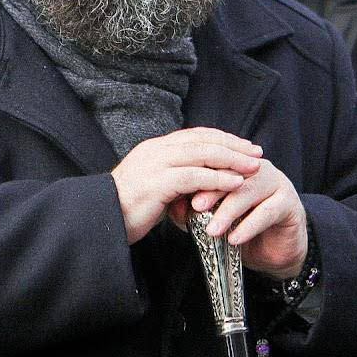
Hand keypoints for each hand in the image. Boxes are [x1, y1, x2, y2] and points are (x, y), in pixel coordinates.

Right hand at [110, 128, 262, 244]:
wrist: (99, 220)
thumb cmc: (126, 209)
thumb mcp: (154, 188)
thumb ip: (175, 181)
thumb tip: (199, 185)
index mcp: (155, 148)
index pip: (196, 135)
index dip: (222, 139)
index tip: (244, 146)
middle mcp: (156, 150)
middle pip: (203, 140)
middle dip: (233, 145)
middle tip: (256, 152)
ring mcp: (156, 164)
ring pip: (202, 154)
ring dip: (232, 159)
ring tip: (253, 167)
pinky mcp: (157, 183)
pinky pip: (194, 177)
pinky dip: (218, 178)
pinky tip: (235, 183)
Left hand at [189, 157, 307, 280]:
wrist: (276, 251)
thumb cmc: (242, 229)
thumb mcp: (214, 219)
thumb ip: (194, 211)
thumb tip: (174, 204)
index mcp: (237, 165)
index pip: (216, 161)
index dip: (199, 173)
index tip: (180, 189)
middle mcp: (257, 169)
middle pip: (232, 171)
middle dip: (212, 188)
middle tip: (195, 206)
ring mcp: (276, 183)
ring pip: (249, 190)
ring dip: (229, 210)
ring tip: (213, 229)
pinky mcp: (289, 203)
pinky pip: (268, 211)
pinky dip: (250, 226)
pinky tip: (235, 239)